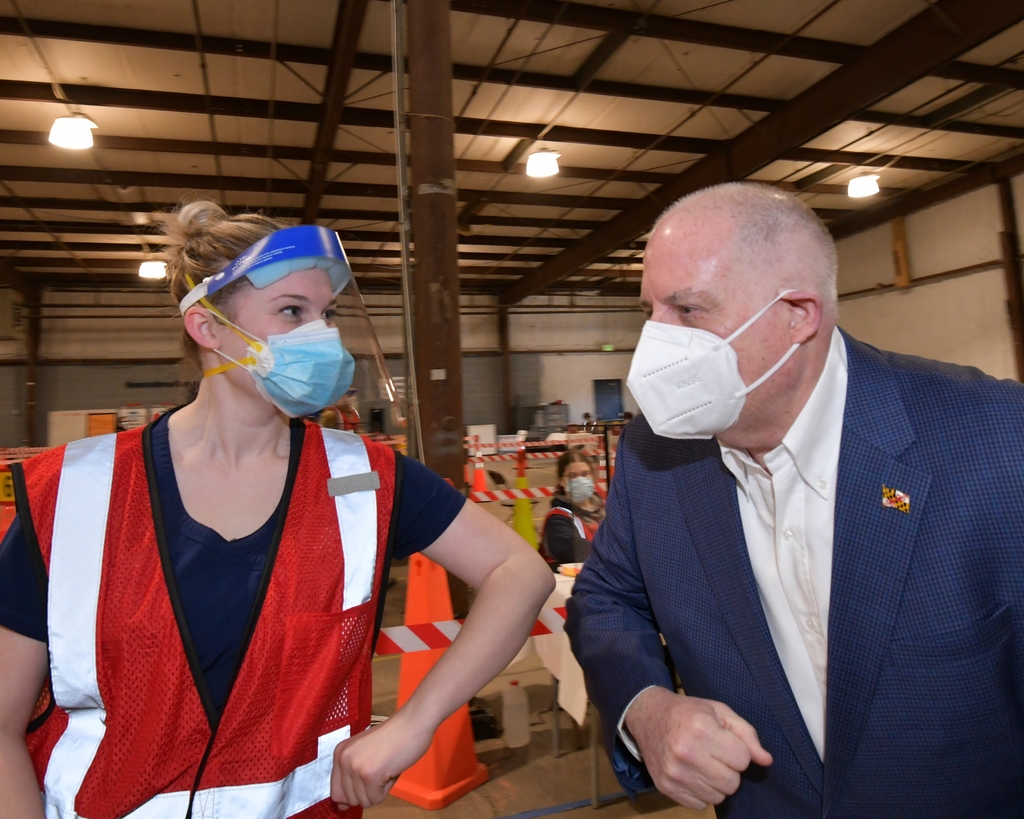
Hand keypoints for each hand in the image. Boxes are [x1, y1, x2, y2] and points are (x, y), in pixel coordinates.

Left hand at [330, 711, 433, 809]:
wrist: (412, 724)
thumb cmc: (393, 737)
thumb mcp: (365, 753)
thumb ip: (351, 776)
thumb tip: (341, 806)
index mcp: (340, 753)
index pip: (336, 791)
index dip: (350, 796)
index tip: (363, 788)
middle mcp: (343, 759)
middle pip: (350, 799)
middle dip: (367, 792)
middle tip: (380, 770)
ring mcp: (356, 767)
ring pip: (364, 801)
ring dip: (378, 790)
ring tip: (386, 768)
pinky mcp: (370, 775)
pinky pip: (376, 799)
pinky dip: (386, 790)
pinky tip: (391, 770)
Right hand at [624, 687, 771, 810]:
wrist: (648, 716)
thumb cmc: (688, 712)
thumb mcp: (719, 712)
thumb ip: (746, 735)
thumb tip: (766, 761)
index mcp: (702, 729)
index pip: (743, 759)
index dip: (738, 751)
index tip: (725, 742)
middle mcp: (686, 753)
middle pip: (732, 782)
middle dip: (730, 770)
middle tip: (715, 755)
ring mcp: (675, 773)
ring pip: (718, 797)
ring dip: (716, 783)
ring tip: (703, 764)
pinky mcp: (666, 787)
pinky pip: (700, 805)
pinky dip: (701, 792)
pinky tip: (692, 774)